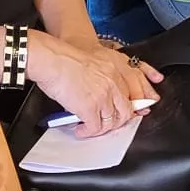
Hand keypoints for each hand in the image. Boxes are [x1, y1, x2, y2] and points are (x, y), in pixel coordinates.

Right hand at [30, 33, 162, 138]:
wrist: (52, 59)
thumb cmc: (66, 57)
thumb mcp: (95, 59)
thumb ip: (106, 74)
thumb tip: (102, 93)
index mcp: (117, 67)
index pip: (136, 89)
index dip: (136, 104)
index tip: (134, 112)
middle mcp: (114, 82)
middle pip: (127, 110)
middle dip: (119, 121)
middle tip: (109, 125)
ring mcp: (104, 96)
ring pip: (112, 122)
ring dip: (102, 129)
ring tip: (92, 129)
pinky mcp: (91, 108)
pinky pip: (95, 128)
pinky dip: (88, 133)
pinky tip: (80, 131)